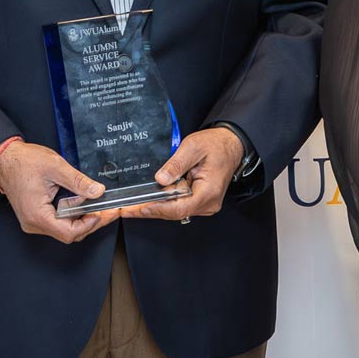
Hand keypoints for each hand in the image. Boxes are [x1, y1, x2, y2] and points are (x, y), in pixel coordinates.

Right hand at [0, 141, 118, 244]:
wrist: (5, 159)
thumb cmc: (23, 162)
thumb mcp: (56, 167)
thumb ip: (78, 181)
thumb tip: (97, 192)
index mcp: (37, 215)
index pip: (69, 233)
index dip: (89, 224)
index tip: (102, 212)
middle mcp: (34, 223)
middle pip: (69, 233)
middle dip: (91, 222)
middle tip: (107, 210)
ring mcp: (34, 221)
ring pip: (65, 229)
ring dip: (82, 218)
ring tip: (96, 204)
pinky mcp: (36, 216)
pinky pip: (58, 222)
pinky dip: (72, 214)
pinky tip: (81, 202)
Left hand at [117, 125, 242, 221]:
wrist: (230, 144)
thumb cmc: (217, 145)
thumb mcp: (193, 147)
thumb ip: (176, 164)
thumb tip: (160, 179)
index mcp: (208, 191)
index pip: (178, 208)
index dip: (156, 209)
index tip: (138, 209)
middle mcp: (208, 203)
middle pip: (174, 212)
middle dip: (150, 209)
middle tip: (128, 209)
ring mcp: (204, 204)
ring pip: (175, 210)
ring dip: (156, 206)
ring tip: (134, 204)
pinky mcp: (200, 201)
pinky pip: (179, 205)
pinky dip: (164, 202)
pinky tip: (151, 198)